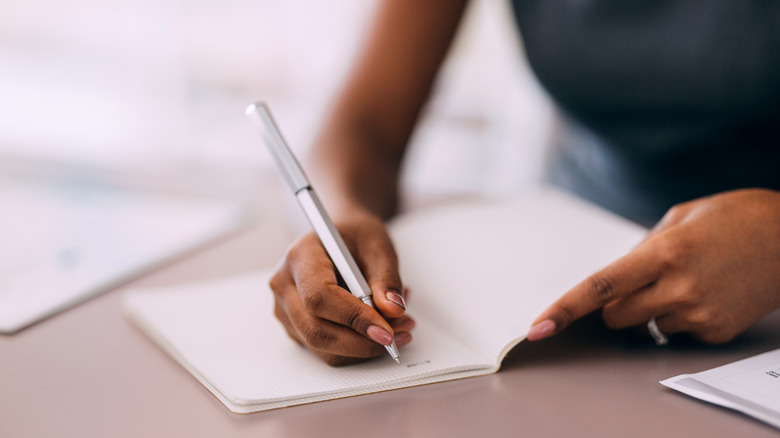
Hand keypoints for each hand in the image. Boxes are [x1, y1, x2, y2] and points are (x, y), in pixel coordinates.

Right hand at [269, 208, 413, 365]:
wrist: (341, 237)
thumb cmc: (355, 236)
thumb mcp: (378, 246)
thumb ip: (386, 278)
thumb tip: (393, 310)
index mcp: (300, 256)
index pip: (319, 297)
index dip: (353, 318)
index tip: (386, 331)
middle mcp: (285, 284)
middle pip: (316, 330)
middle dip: (363, 341)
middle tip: (401, 334)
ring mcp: (286, 309)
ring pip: (322, 347)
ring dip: (364, 347)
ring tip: (398, 327)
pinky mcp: (296, 327)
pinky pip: (326, 350)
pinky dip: (357, 347)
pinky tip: (379, 326)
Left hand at [528, 188, 779, 343]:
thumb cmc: (736, 218)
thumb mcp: (680, 217)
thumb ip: (641, 248)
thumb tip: (613, 279)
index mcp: (664, 252)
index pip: (599, 287)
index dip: (564, 309)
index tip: (538, 327)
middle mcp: (678, 287)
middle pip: (615, 315)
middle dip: (615, 303)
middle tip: (642, 279)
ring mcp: (699, 313)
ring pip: (646, 325)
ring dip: (652, 307)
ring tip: (690, 278)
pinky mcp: (716, 331)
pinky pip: (677, 331)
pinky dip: (682, 315)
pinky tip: (709, 291)